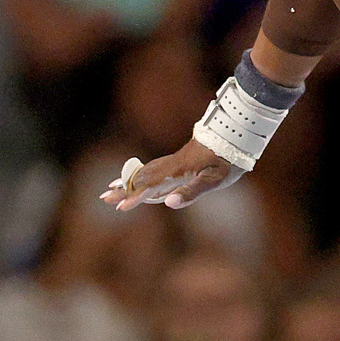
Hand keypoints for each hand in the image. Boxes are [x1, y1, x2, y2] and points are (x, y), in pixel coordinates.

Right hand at [101, 137, 239, 210]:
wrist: (235, 133)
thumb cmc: (228, 158)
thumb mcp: (215, 179)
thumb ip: (191, 192)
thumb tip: (168, 204)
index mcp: (177, 172)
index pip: (150, 187)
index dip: (134, 198)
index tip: (119, 207)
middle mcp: (172, 165)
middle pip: (142, 178)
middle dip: (122, 189)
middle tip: (103, 198)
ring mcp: (175, 162)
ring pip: (146, 172)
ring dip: (129, 181)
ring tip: (113, 186)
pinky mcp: (181, 160)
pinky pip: (155, 168)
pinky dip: (142, 174)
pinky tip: (141, 178)